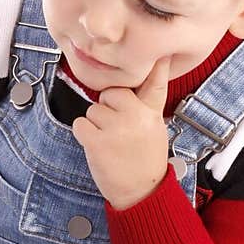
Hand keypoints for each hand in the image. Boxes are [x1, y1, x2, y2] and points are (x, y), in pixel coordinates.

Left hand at [71, 54, 172, 209]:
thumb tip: (144, 76)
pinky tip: (98, 147)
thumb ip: (147, 103)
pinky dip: (84, 135)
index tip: (162, 51)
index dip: (158, 65)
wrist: (140, 192)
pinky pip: (80, 124)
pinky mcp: (97, 141)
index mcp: (151, 112)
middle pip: (109, 94)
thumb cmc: (145, 159)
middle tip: (119, 130)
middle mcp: (135, 116)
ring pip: (92, 110)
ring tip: (111, 143)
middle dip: (108, 109)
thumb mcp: (154, 127)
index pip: (155, 82)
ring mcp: (116, 128)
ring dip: (96, 125)